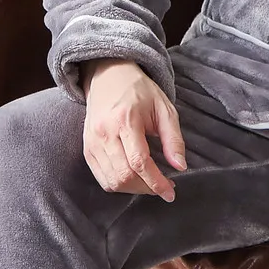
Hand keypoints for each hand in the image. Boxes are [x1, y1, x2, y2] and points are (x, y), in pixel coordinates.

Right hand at [81, 58, 186, 198]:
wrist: (109, 76)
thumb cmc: (140, 91)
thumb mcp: (164, 108)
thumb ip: (173, 138)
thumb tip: (180, 167)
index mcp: (125, 120)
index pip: (139, 162)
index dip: (156, 182)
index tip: (170, 192)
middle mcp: (105, 133)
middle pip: (124, 176)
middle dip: (147, 188)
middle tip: (163, 186)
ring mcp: (92, 142)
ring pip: (112, 181)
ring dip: (133, 189)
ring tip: (150, 182)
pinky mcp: (87, 149)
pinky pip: (102, 178)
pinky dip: (119, 184)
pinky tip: (134, 178)